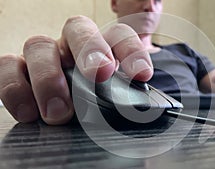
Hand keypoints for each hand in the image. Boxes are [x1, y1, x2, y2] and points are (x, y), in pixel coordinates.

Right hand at [0, 15, 152, 124]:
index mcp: (102, 50)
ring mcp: (46, 56)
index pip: (118, 36)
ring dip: (49, 78)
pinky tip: (29, 112)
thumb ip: (122, 98)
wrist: (67, 114)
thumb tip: (138, 108)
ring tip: (59, 112)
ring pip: (39, 46)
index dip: (131, 51)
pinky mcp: (18, 70)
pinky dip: (14, 88)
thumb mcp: (112, 102)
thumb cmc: (94, 104)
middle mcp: (72, 47)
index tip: (141, 74)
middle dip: (89, 49)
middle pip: (78, 28)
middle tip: (99, 75)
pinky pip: (7, 66)